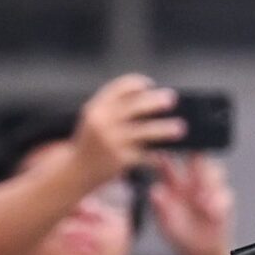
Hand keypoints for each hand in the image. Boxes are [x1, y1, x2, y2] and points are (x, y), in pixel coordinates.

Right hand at [70, 75, 186, 185]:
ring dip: (165, 128)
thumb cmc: (90, 141)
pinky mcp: (120, 160)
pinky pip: (146, 155)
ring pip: (146, 131)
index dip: (137, 83)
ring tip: (180, 128)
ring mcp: (112, 141)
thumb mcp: (94, 118)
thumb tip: (147, 92)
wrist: (74, 171)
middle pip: (136, 105)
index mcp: (96, 108)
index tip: (150, 85)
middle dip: (157, 101)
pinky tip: (166, 154)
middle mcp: (103, 122)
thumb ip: (113, 105)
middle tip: (172, 100)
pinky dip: (157, 155)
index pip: (120, 87)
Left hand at [145, 152, 234, 254]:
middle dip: (198, 154)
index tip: (165, 151)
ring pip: (215, 172)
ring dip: (210, 180)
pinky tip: (210, 210)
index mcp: (175, 184)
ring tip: (201, 199)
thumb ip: (161, 207)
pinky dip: (218, 201)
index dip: (168, 155)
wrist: (200, 250)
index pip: (170, 163)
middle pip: (198, 160)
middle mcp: (193, 182)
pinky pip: (225, 194)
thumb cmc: (179, 233)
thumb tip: (155, 191)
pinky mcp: (224, 199)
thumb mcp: (164, 223)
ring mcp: (210, 189)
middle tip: (196, 153)